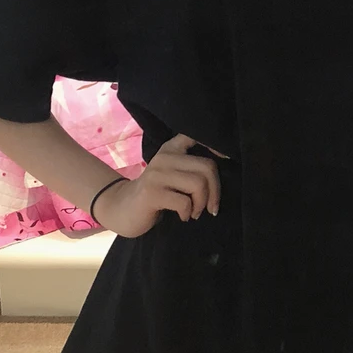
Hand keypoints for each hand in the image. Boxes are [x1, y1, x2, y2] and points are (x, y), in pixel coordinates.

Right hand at [93, 133, 222, 237]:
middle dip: (215, 192)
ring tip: (194, 212)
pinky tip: (182, 216)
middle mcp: (165, 157)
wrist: (123, 210)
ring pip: (198, 184)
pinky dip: (187, 213)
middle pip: (207, 167)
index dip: (217, 146)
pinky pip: (184, 202)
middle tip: (210, 207)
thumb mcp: (173, 174)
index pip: (196, 136)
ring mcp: (157, 174)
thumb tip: (224, 170)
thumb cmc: (157, 194)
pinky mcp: (151, 193)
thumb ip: (192, 167)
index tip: (229, 159)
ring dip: (201, 204)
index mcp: (172, 148)